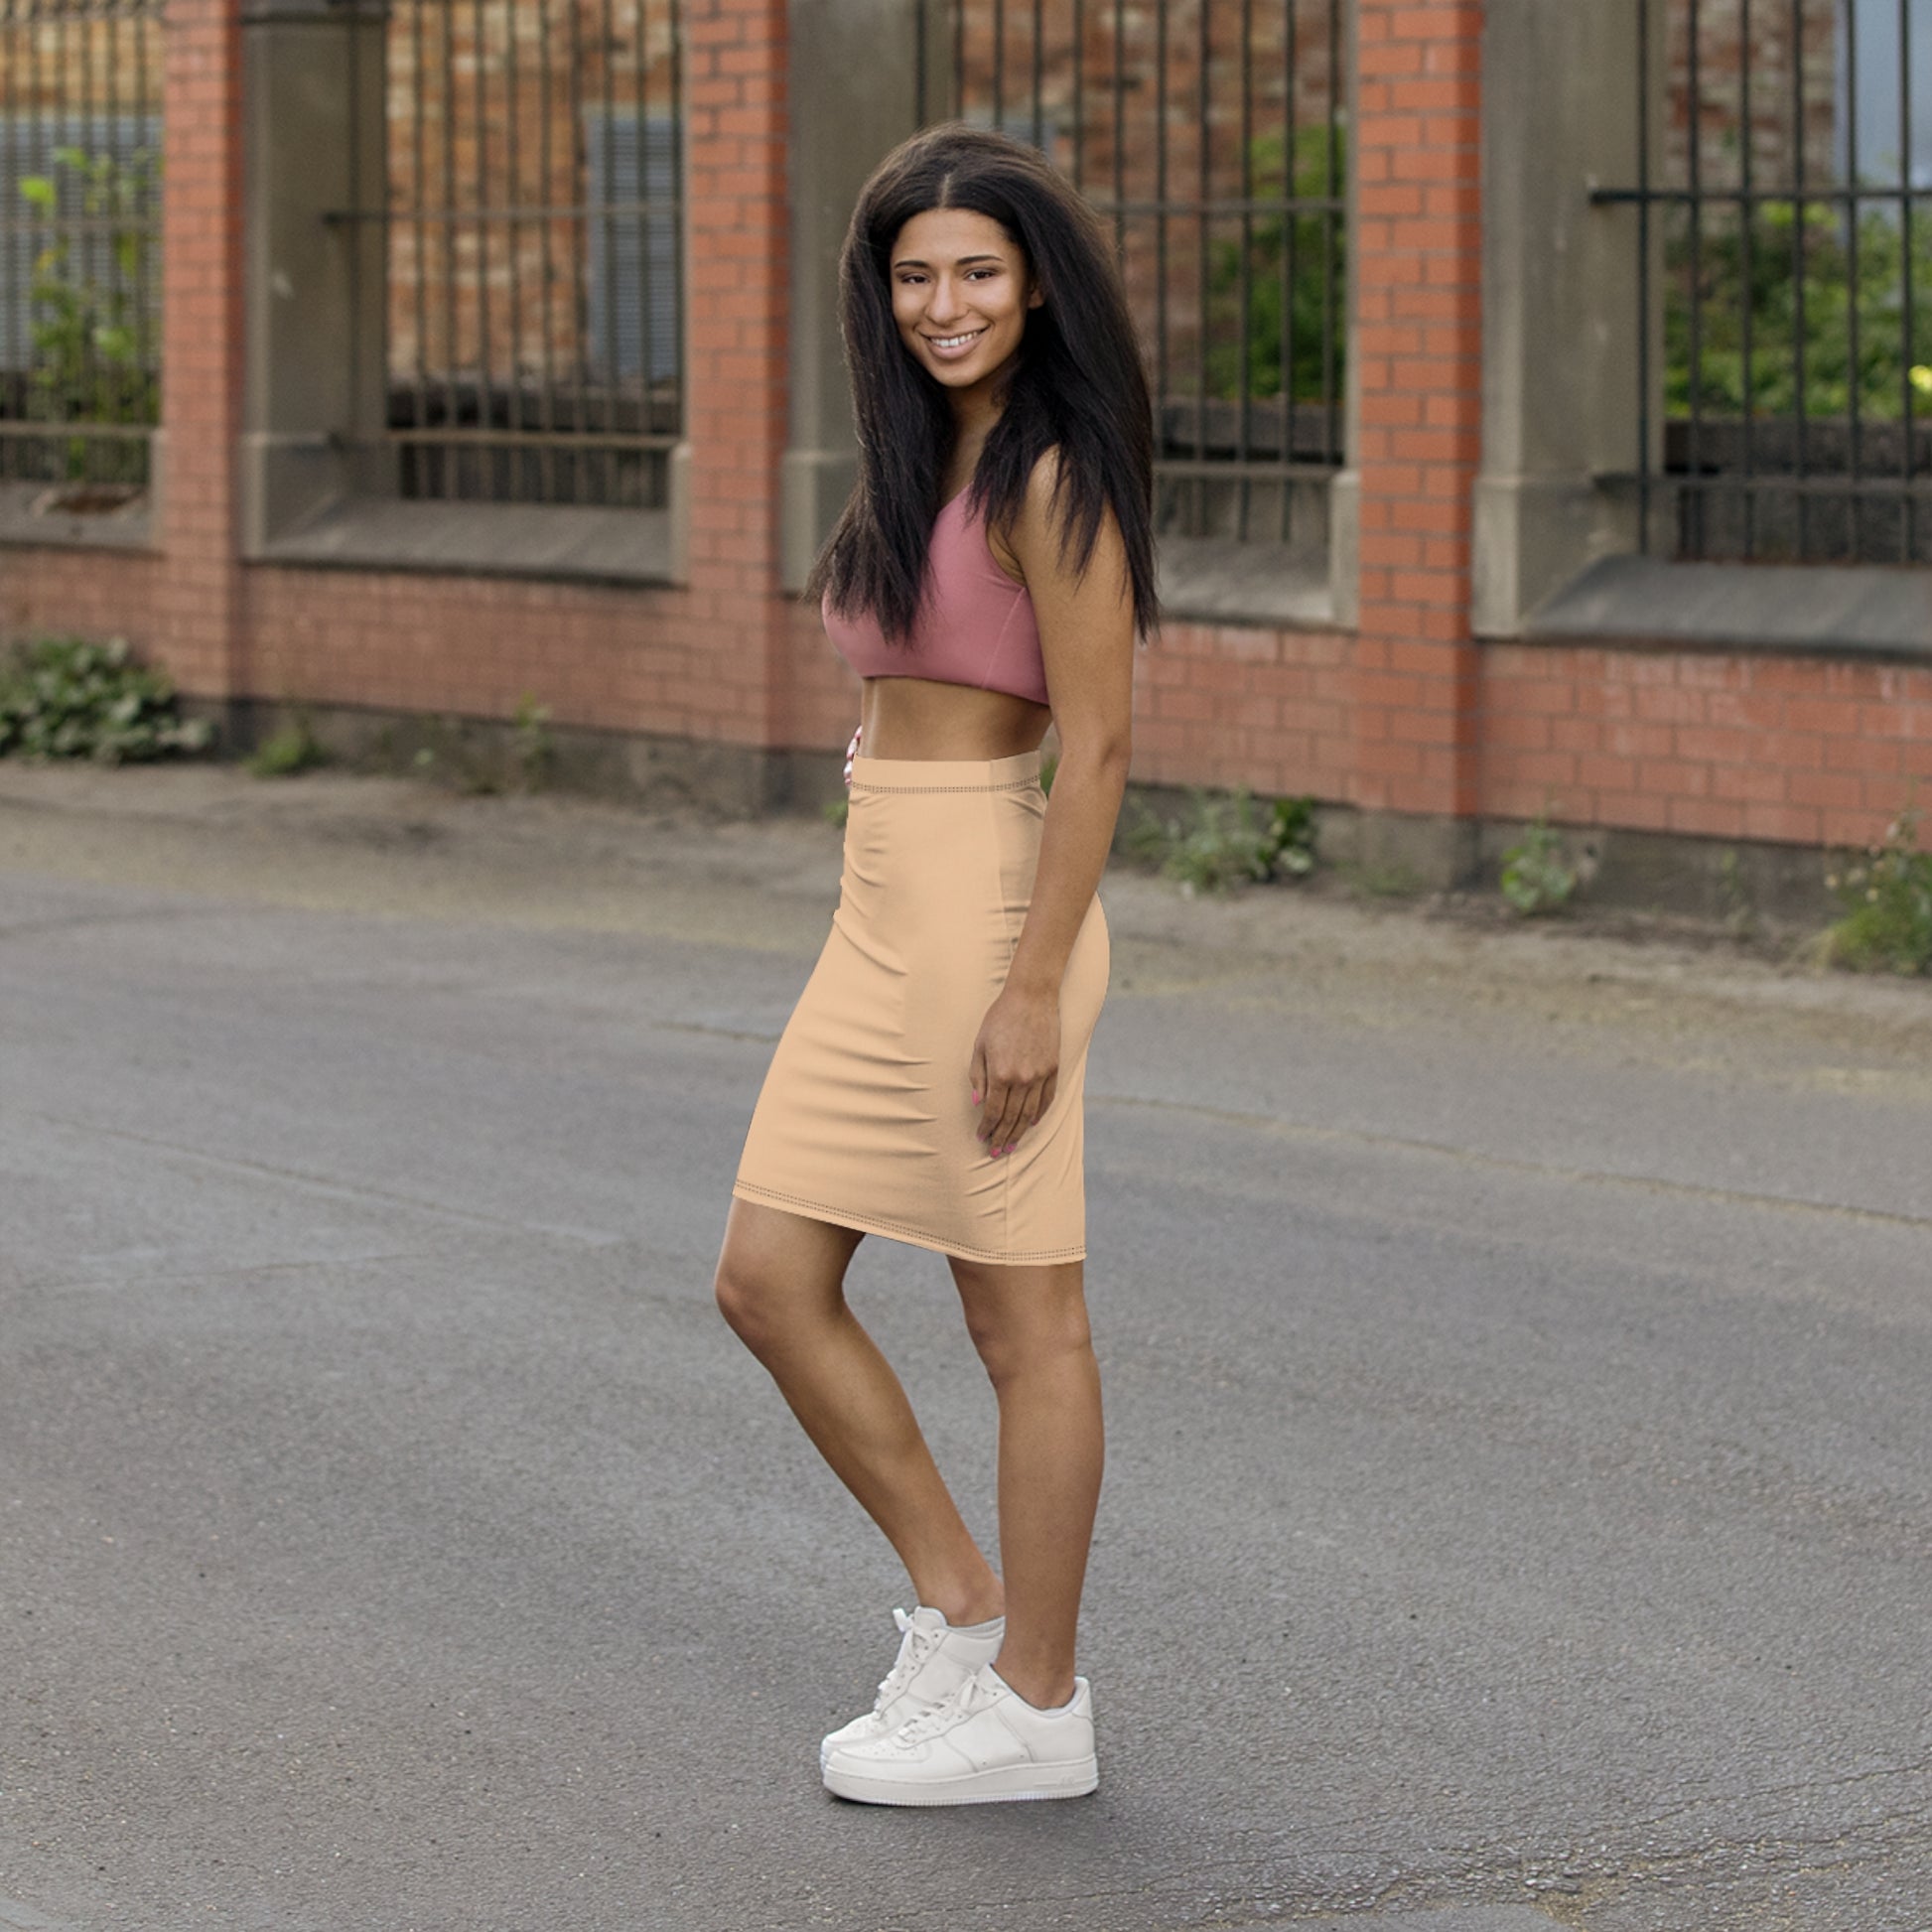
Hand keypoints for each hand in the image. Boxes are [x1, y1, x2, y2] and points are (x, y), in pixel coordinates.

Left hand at [969, 986, 1060, 1156]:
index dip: (987, 1128)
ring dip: (1020, 1132)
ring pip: (1030, 1113)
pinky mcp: (1053, 1068)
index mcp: (1001, 1073)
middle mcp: (1022, 1079)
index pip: (993, 1111)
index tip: (981, 1138)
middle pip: (1011, 1117)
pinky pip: (1047, 1099)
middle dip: (1002, 1137)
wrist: (1032, 998)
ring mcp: (1040, 1075)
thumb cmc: (1000, 1018)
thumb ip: (978, 1076)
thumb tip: (978, 1103)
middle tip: (996, 1152)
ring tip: (1012, 1145)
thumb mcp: (980, 1044)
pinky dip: (1039, 1114)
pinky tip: (1032, 1123)